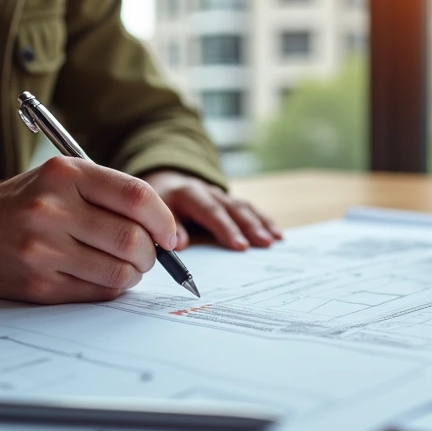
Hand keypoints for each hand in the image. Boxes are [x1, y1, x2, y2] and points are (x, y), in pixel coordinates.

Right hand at [0, 157, 178, 303]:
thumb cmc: (21, 205)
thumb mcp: (61, 180)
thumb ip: (113, 196)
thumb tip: (172, 234)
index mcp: (64, 174)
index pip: (137, 197)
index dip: (164, 220)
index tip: (170, 234)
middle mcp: (52, 208)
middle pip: (132, 239)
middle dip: (151, 253)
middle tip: (147, 255)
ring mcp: (43, 248)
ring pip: (119, 271)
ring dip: (134, 274)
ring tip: (125, 266)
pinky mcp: (38, 282)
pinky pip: (97, 292)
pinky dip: (111, 287)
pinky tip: (101, 277)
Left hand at [142, 170, 282, 250]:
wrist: (166, 184)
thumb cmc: (160, 205)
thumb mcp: (154, 213)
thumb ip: (169, 227)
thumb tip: (180, 245)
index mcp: (189, 194)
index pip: (210, 211)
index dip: (226, 228)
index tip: (240, 246)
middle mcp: (209, 191)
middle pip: (233, 208)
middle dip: (249, 226)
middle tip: (264, 243)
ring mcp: (222, 195)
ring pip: (244, 207)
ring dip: (260, 223)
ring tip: (274, 240)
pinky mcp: (230, 201)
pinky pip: (250, 209)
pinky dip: (264, 221)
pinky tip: (277, 234)